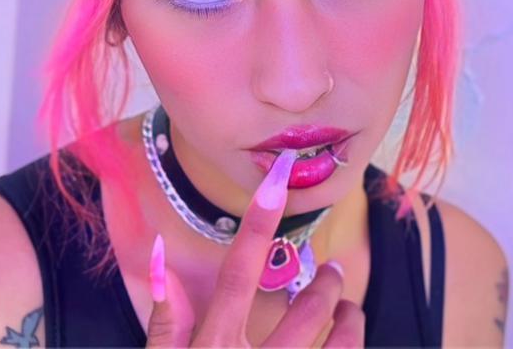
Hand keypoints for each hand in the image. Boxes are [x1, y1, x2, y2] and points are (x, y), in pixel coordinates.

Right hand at [145, 149, 365, 346]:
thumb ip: (165, 323)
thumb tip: (159, 256)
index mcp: (216, 347)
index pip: (238, 275)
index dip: (257, 225)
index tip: (278, 181)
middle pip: (305, 311)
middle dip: (326, 284)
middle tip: (333, 270)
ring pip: (337, 346)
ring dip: (348, 320)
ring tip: (349, 308)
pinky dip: (353, 346)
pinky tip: (350, 336)